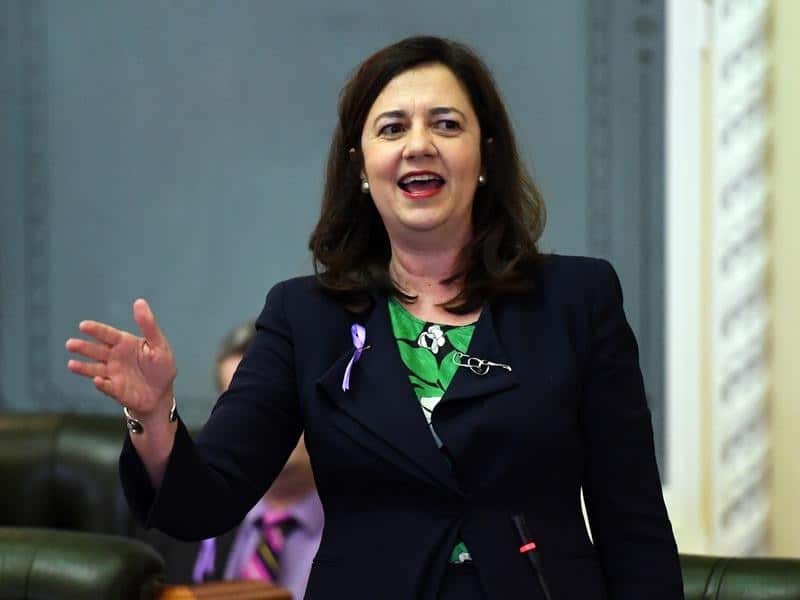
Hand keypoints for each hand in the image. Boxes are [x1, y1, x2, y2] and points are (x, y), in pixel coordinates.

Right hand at [66, 299, 176, 417]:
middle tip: (70, 344)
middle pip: (96, 350)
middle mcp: (115, 357)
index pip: (108, 334)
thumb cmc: (161, 367)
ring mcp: (112, 374)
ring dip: (83, 367)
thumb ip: (148, 325)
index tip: (83, 325)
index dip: (96, 330)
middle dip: (83, 347)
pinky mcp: (115, 390)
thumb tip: (139, 302)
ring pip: (95, 369)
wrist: (161, 394)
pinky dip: (101, 384)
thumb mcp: (159, 345)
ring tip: (72, 364)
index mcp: (125, 344)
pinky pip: (106, 386)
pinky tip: (97, 380)